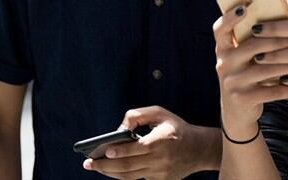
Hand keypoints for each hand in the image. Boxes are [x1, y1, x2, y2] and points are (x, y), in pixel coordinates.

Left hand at [83, 106, 215, 178]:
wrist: (199, 149)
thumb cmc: (175, 128)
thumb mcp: (160, 113)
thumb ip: (139, 115)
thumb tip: (120, 128)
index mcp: (163, 140)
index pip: (140, 148)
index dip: (122, 151)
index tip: (106, 151)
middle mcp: (162, 159)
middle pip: (129, 166)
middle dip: (105, 166)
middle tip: (88, 163)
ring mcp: (161, 173)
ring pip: (130, 176)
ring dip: (110, 172)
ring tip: (95, 167)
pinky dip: (121, 176)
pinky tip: (110, 170)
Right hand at [213, 2, 287, 138]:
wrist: (237, 112)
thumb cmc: (247, 75)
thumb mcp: (243, 58)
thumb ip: (254, 41)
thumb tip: (282, 18)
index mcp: (223, 49)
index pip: (220, 29)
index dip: (230, 17)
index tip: (244, 7)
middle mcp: (224, 64)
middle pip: (252, 46)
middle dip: (278, 41)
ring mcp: (232, 82)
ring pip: (265, 69)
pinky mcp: (242, 99)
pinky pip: (270, 91)